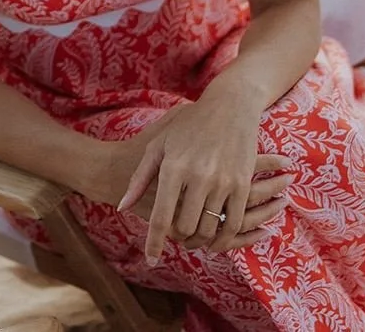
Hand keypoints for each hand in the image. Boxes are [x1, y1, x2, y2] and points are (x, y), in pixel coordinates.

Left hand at [116, 91, 288, 262]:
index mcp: (173, 166)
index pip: (161, 216)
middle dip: (179, 239)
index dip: (154, 242)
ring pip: (209, 229)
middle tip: (176, 239)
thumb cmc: (189, 125)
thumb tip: (122, 207)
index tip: (151, 258)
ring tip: (193, 237)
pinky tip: (216, 237)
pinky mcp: (242, 183)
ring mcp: (222, 180)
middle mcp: (198, 176)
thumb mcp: (159, 144)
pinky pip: (234, 223)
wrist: (229, 107)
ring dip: (200, 239)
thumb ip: (140, 178)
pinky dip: (224, 236)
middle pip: (185, 228)